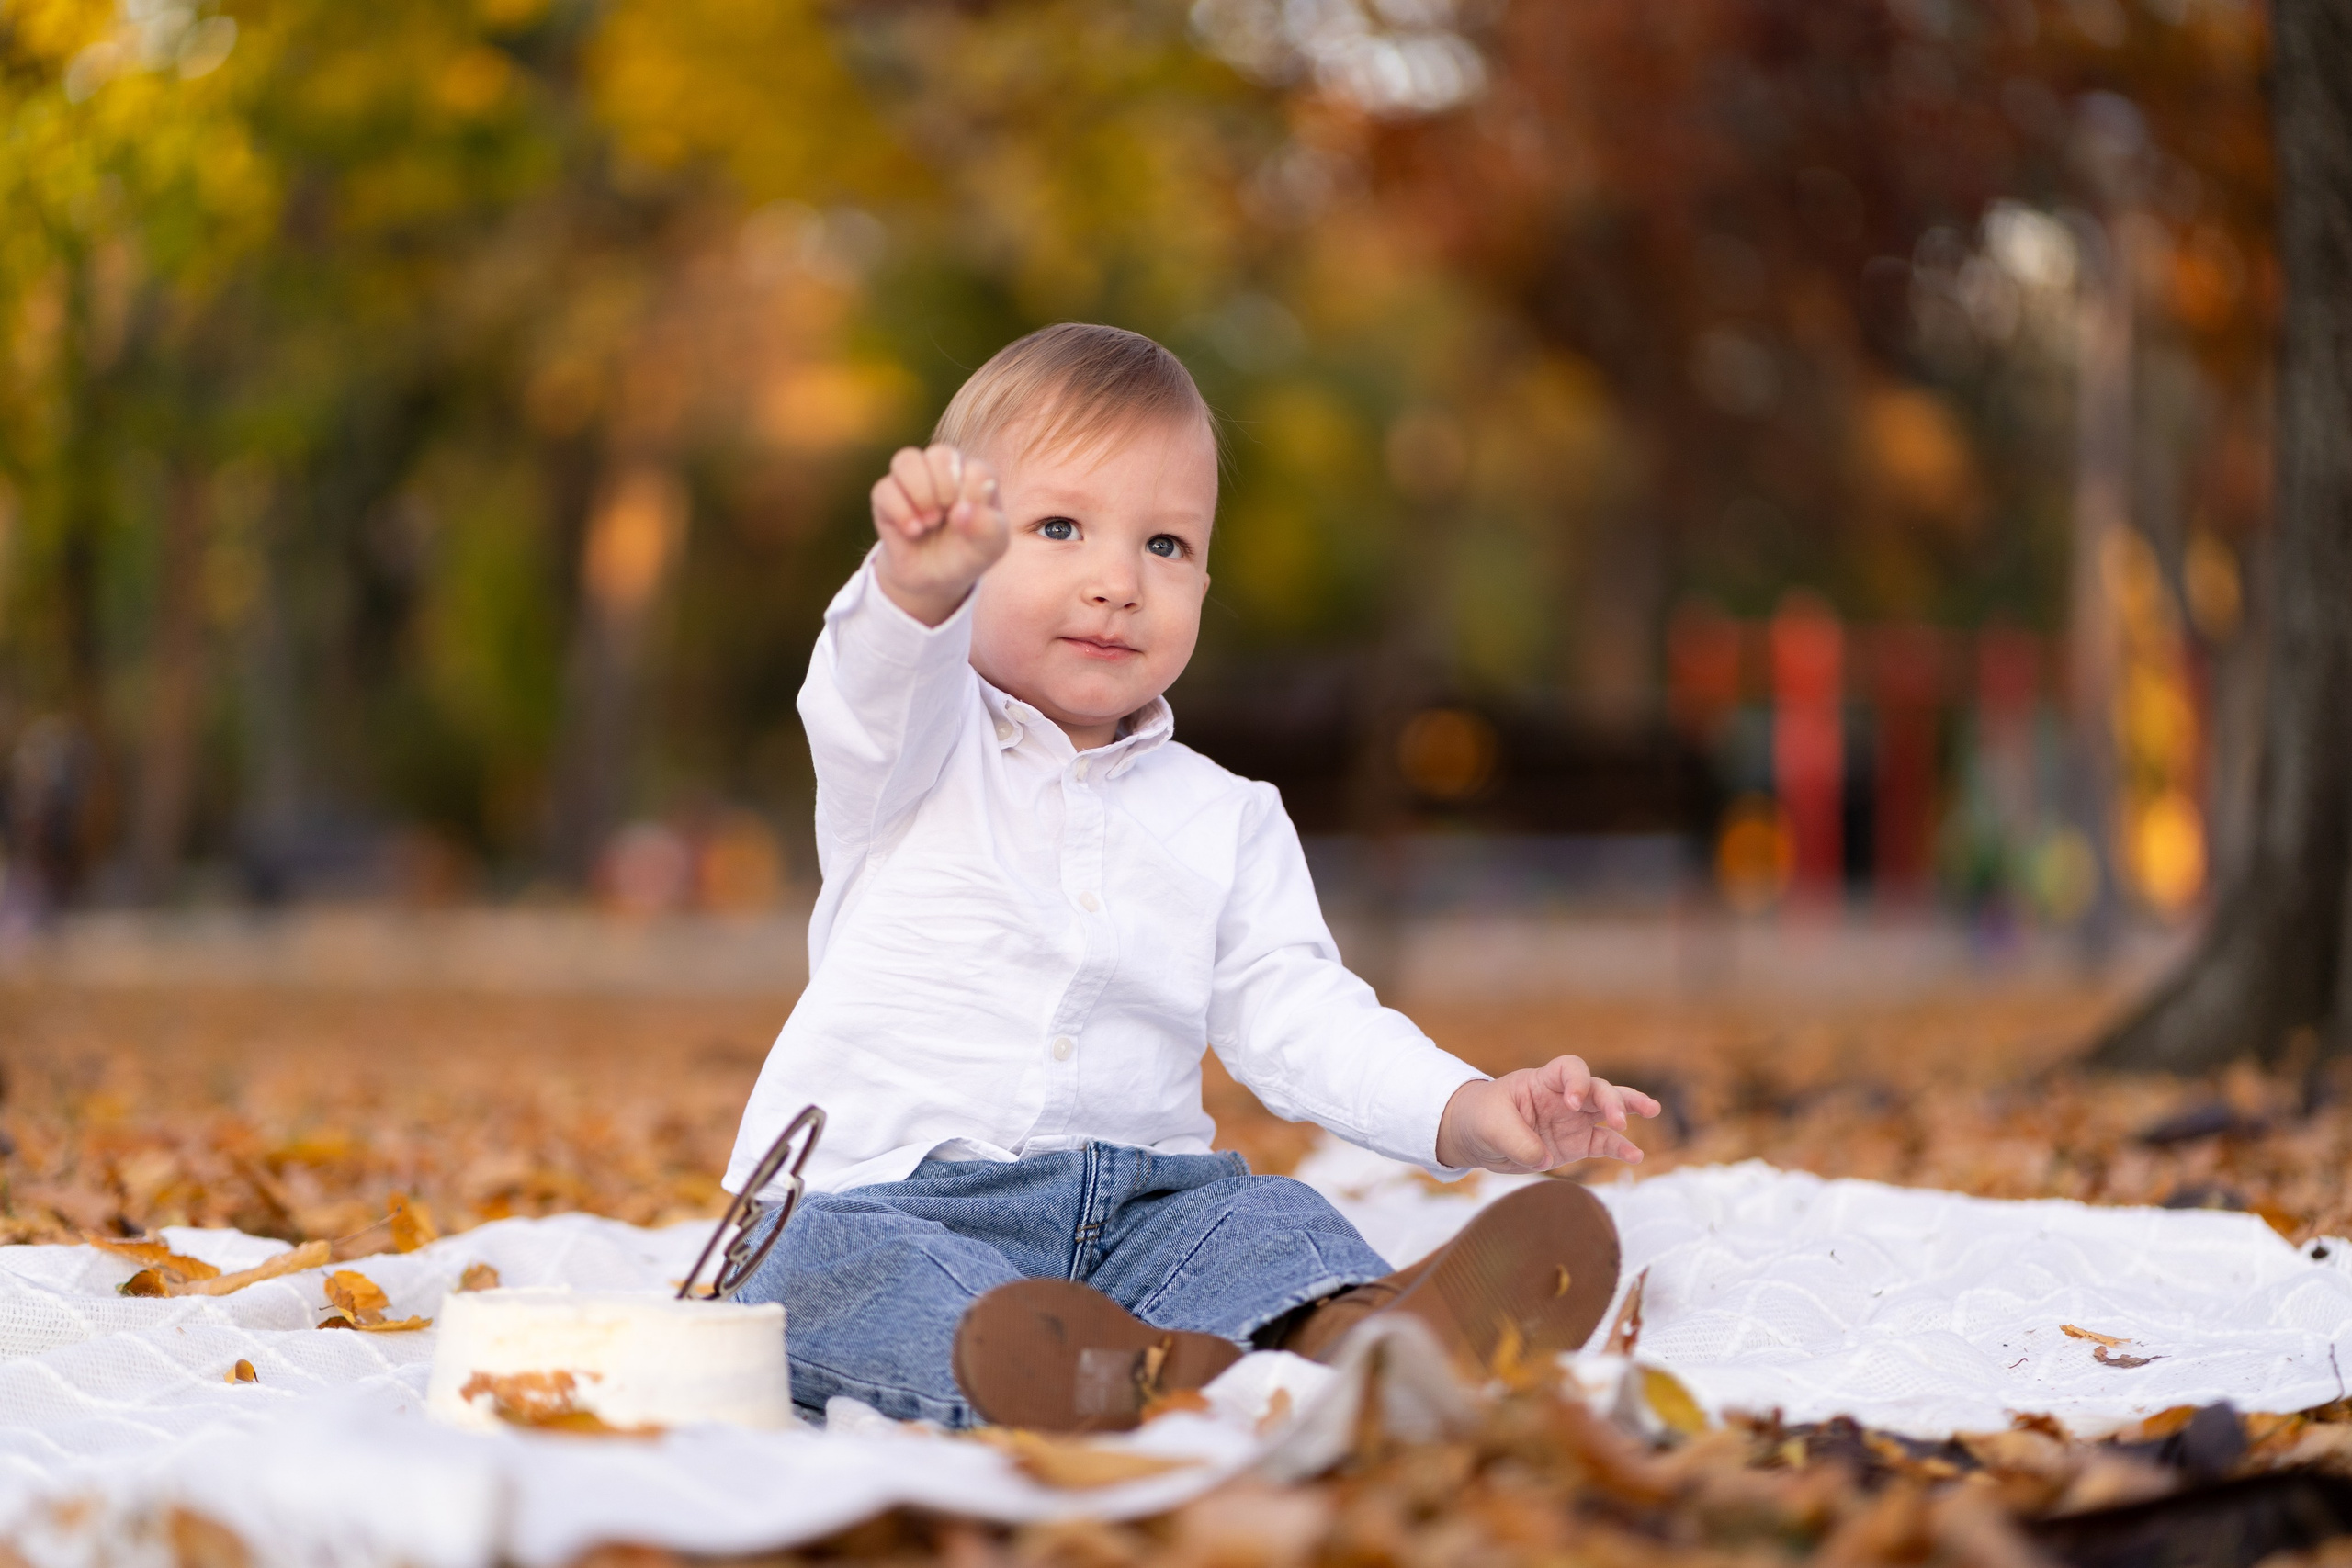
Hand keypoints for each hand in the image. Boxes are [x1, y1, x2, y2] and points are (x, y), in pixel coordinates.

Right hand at [870, 443, 1008, 625]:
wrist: (934, 578)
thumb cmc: (968, 552)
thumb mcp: (990, 546)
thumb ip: (988, 526)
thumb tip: (962, 510)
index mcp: (973, 474)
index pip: (977, 471)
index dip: (973, 502)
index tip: (970, 524)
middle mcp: (942, 469)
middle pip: (941, 453)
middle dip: (945, 489)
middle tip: (947, 517)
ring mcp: (911, 480)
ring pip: (907, 460)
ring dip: (920, 493)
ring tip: (930, 522)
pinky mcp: (885, 496)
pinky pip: (884, 489)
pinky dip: (901, 513)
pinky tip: (913, 532)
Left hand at [1433, 1056, 1661, 1173]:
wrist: (1476, 1136)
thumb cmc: (1481, 1118)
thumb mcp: (1491, 1127)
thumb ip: (1518, 1141)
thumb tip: (1545, 1159)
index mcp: (1542, 1082)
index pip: (1569, 1069)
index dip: (1576, 1081)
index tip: (1571, 1102)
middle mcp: (1563, 1097)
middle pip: (1596, 1088)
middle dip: (1612, 1100)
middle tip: (1619, 1119)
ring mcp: (1573, 1120)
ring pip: (1608, 1110)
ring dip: (1629, 1109)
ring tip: (1652, 1110)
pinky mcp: (1575, 1143)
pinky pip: (1604, 1143)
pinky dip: (1621, 1149)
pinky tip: (1636, 1156)